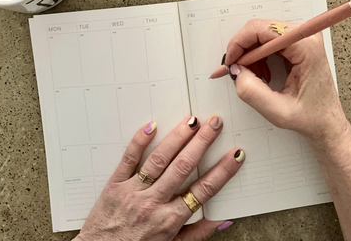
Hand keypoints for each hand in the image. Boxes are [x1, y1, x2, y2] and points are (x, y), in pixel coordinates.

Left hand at [74, 116, 243, 240]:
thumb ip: (197, 233)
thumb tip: (222, 220)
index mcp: (170, 220)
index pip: (203, 191)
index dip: (222, 171)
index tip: (235, 154)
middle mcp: (154, 203)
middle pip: (183, 167)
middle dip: (202, 143)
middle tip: (215, 123)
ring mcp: (134, 191)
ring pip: (159, 160)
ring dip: (177, 138)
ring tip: (192, 121)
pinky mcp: (115, 184)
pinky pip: (128, 159)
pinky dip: (140, 142)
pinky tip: (152, 125)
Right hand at [213, 18, 348, 141]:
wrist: (327, 121)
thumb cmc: (312, 117)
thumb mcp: (279, 112)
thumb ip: (253, 92)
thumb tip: (236, 71)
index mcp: (306, 48)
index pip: (263, 29)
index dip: (240, 42)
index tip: (231, 61)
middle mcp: (305, 36)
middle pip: (260, 29)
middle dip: (243, 50)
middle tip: (238, 71)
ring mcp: (301, 38)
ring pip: (261, 34)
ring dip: (251, 55)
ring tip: (254, 77)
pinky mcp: (297, 43)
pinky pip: (267, 40)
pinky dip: (258, 56)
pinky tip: (262, 74)